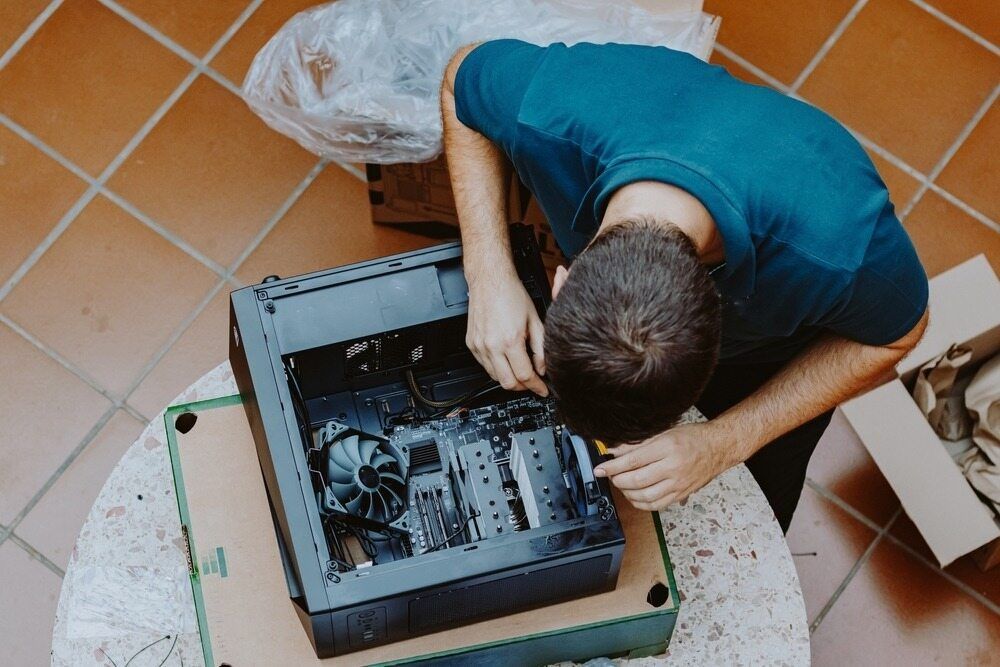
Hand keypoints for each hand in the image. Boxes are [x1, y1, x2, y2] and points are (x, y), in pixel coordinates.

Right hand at [466, 274, 547, 395]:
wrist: (490, 279)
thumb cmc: (512, 294)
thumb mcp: (535, 321)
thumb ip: (540, 348)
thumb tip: (542, 368)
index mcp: (510, 340)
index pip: (525, 376)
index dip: (536, 386)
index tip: (542, 389)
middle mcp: (492, 346)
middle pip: (508, 383)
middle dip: (523, 387)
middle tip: (532, 383)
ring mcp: (479, 346)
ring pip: (494, 377)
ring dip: (509, 378)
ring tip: (520, 369)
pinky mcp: (471, 344)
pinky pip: (484, 365)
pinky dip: (496, 368)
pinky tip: (505, 359)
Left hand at [593, 422, 729, 510]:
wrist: (718, 448)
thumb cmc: (692, 437)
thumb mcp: (664, 432)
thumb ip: (637, 443)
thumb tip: (614, 450)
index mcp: (667, 447)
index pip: (633, 460)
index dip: (612, 466)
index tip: (600, 469)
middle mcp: (673, 467)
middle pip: (637, 480)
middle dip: (618, 480)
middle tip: (610, 475)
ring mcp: (678, 483)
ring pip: (645, 496)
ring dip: (627, 493)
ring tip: (622, 484)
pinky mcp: (681, 494)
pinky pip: (657, 505)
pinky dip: (641, 503)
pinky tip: (634, 496)